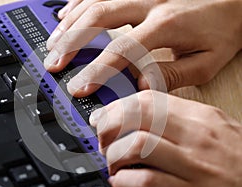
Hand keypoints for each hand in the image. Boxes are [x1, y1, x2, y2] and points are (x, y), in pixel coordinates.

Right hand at [45, 0, 241, 96]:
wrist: (232, 0)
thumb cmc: (220, 30)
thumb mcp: (206, 61)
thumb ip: (173, 75)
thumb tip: (141, 87)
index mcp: (165, 25)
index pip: (122, 50)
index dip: (97, 70)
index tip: (79, 87)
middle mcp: (148, 4)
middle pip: (99, 19)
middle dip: (71, 43)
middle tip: (53, 62)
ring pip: (94, 3)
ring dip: (70, 24)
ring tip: (52, 44)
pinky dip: (78, 4)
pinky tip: (66, 16)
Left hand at [88, 90, 241, 186]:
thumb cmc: (237, 160)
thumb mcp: (213, 129)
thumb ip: (178, 121)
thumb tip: (139, 119)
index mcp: (200, 117)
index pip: (148, 99)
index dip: (118, 107)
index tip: (104, 117)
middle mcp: (196, 136)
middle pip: (138, 115)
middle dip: (109, 125)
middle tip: (102, 139)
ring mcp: (194, 165)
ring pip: (137, 144)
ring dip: (114, 154)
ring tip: (112, 162)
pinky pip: (147, 181)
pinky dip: (124, 181)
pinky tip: (122, 182)